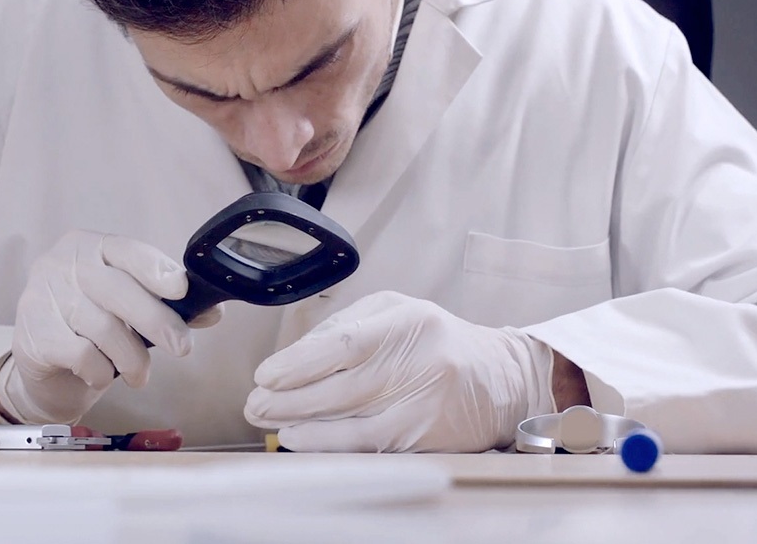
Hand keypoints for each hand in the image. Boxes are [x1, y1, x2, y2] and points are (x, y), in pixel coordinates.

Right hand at [0, 231, 222, 423]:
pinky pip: (82, 355)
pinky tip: (103, 375)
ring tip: (141, 374)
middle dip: (157, 321)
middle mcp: (61, 264)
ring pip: (103, 328)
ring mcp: (42, 297)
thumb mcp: (130, 305)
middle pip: (118, 290)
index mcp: (90, 246)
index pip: (127, 250)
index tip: (182, 288)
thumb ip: (167, 302)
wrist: (44, 363)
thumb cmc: (94, 324)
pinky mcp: (32, 334)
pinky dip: (101, 371)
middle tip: (182, 347)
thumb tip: (212, 311)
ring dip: (133, 358)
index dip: (156, 269)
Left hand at [244, 291, 554, 451]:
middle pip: (338, 385)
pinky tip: (299, 438)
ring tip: (267, 420)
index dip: (297, 362)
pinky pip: (365, 442)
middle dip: (286, 397)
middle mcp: (418, 360)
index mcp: (407, 320)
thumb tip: (295, 356)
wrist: (502, 379)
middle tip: (254, 403)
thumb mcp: (399, 314)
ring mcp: (423, 401)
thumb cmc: (440, 343)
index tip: (265, 374)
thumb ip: (349, 327)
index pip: (342, 343)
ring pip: (347, 418)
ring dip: (298, 422)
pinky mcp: (425, 435)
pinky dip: (326, 442)